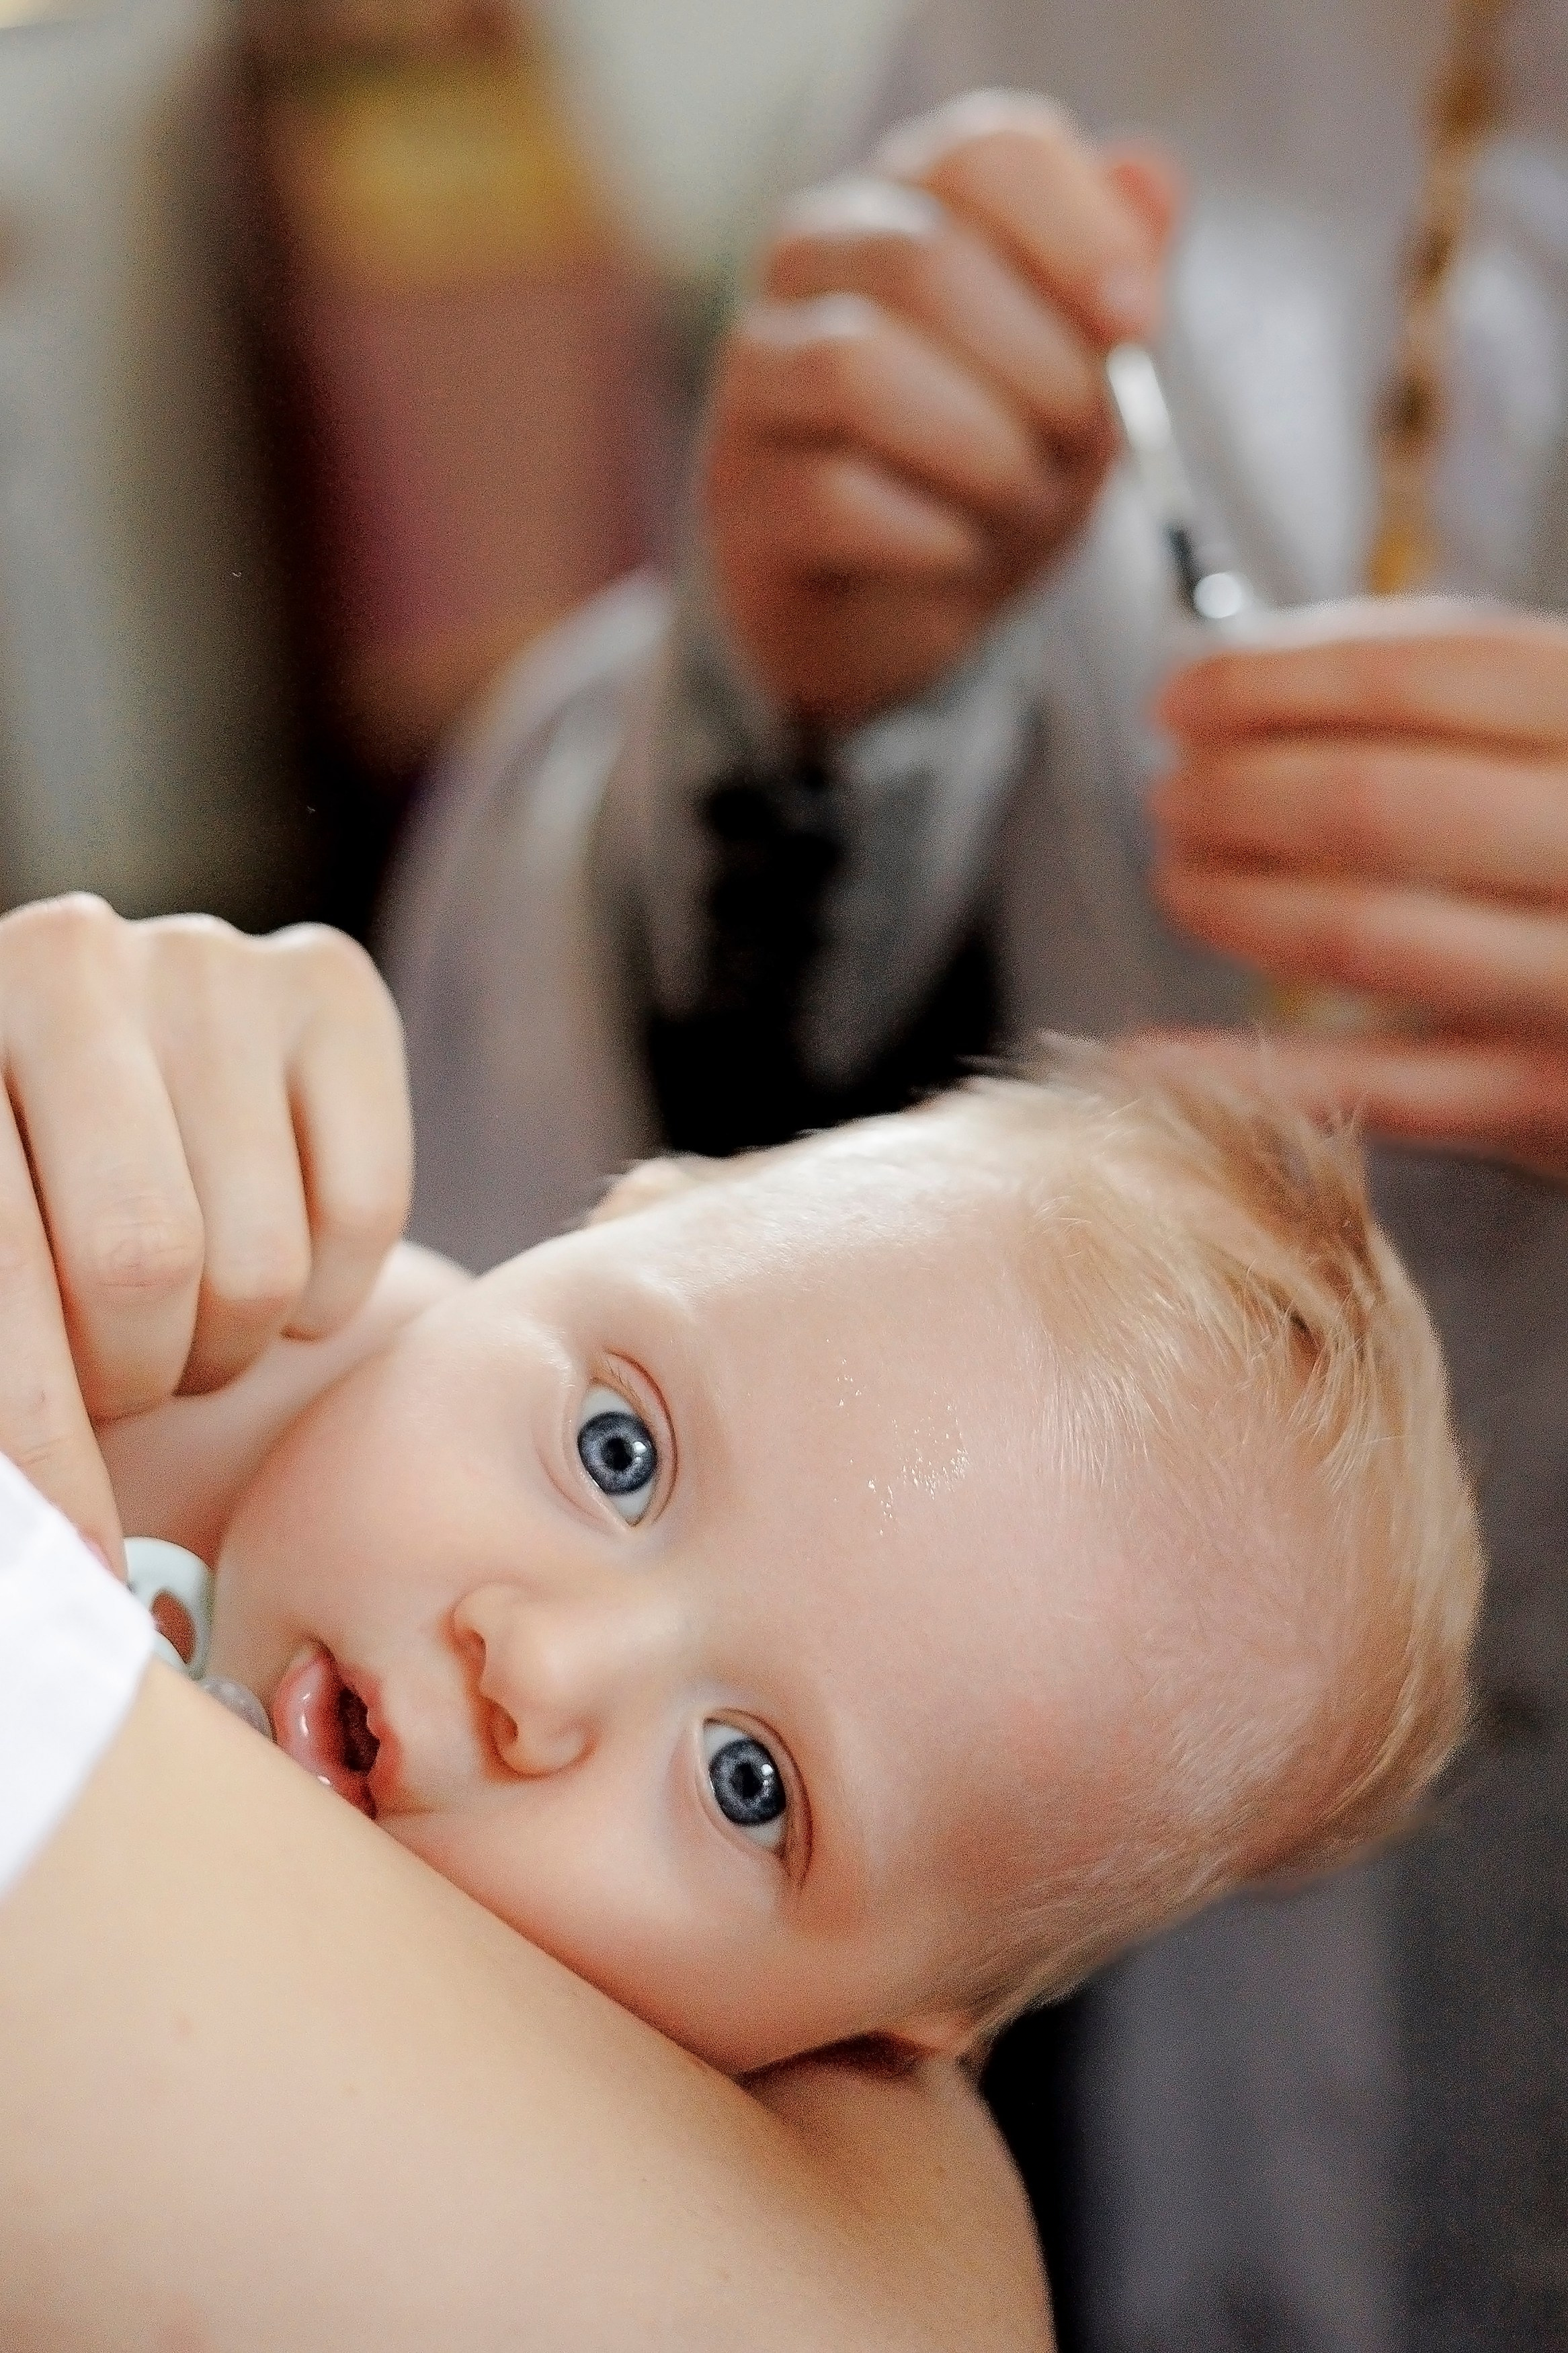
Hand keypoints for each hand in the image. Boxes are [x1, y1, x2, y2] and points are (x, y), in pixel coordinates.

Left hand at [0, 897, 411, 1561]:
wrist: (99, 1089)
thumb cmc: (13, 1221)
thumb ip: (9, 1386)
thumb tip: (84, 1565)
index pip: (5, 1283)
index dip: (49, 1449)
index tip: (86, 1570)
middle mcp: (61, 960)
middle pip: (145, 1268)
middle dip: (140, 1380)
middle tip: (130, 1381)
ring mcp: (205, 960)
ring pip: (261, 1260)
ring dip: (225, 1342)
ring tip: (186, 1313)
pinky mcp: (329, 980)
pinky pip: (366, 1212)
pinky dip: (325, 1289)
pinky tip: (271, 1252)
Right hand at [703, 90, 1180, 729]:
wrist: (895, 619)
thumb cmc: (984, 478)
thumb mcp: (1077, 381)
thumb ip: (1113, 281)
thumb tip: (1149, 178)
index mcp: (907, 201)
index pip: (985, 156)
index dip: (1077, 233)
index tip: (1136, 321)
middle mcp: (812, 262)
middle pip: (927, 263)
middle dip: (1040, 371)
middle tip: (1080, 445)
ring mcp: (756, 375)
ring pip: (858, 367)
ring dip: (981, 452)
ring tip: (1019, 501)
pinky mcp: (738, 493)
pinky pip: (832, 495)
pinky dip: (927, 534)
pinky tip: (957, 551)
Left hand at [1151, 598, 1567, 1180]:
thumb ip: (1462, 691)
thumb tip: (1258, 673)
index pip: (1437, 671)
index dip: (1283, 678)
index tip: (1180, 695)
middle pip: (1380, 802)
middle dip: (1238, 793)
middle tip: (1169, 795)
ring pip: (1369, 934)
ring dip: (1238, 902)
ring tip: (1177, 876)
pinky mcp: (1556, 1103)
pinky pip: (1379, 1092)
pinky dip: (1248, 1072)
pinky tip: (1148, 1055)